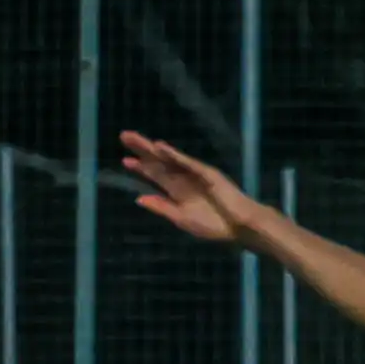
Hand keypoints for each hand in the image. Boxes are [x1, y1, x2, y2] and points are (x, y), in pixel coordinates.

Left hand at [120, 131, 261, 244]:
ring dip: (153, 148)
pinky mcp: (207, 173)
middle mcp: (184, 179)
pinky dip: (174, 155)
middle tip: (123, 136)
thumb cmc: (216, 226)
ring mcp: (195, 174)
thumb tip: (139, 198)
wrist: (241, 227)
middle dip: (142, 150)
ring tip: (136, 138)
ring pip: (169, 158)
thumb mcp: (182, 219)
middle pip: (159, 162)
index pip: (156, 176)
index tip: (125, 161)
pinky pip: (187, 163)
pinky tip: (161, 148)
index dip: (141, 168)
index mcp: (179, 193)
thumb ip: (162, 208)